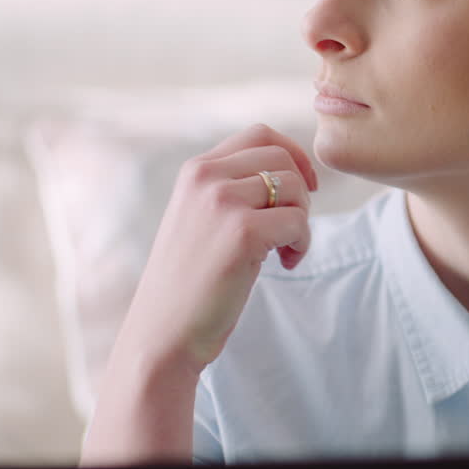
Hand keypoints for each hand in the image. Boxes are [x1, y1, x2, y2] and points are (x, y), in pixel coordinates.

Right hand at [118, 124, 318, 375]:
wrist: (162, 333)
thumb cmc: (190, 283)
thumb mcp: (201, 219)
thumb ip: (232, 189)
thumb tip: (293, 173)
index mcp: (195, 170)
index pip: (259, 134)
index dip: (293, 154)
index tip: (306, 185)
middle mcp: (206, 177)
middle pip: (282, 158)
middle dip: (300, 193)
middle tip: (290, 230)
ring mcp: (222, 202)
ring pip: (294, 188)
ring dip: (302, 220)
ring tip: (285, 251)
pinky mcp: (242, 232)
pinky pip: (298, 222)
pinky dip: (302, 244)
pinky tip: (285, 265)